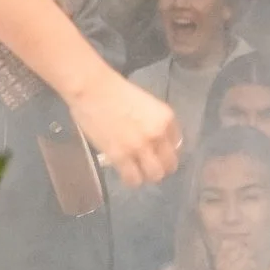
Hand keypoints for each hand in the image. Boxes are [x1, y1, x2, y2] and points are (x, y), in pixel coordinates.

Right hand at [70, 70, 181, 187]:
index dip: (167, 151)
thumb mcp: (145, 104)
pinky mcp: (121, 156)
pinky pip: (133, 178)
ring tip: (138, 172)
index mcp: (166, 118)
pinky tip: (126, 174)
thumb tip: (154, 142)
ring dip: (147, 175)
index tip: (158, 153)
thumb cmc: (115, 90)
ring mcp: (140, 147)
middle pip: (169, 164)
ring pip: (154, 175)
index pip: (177, 144)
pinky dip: (131, 180)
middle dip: (161, 167)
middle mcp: (158, 134)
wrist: (92, 89)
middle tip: (149, 167)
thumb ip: (154, 123)